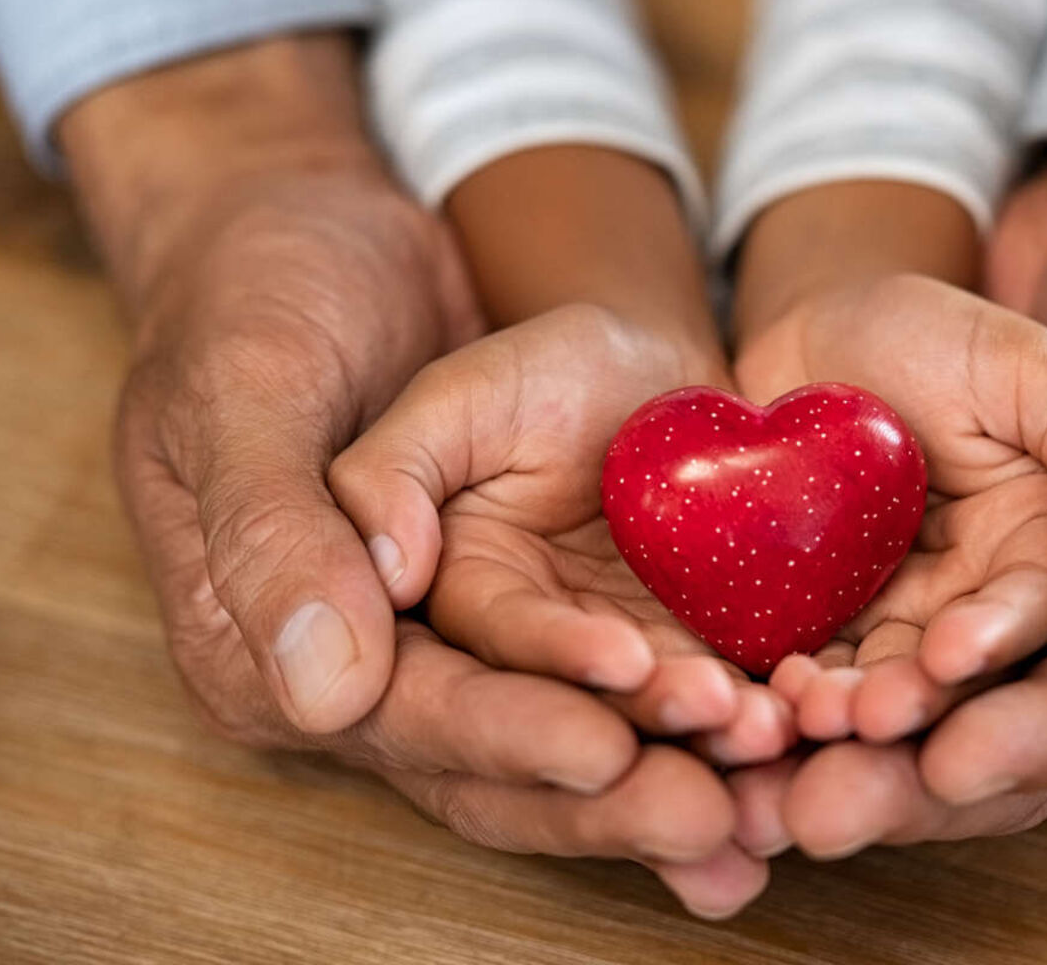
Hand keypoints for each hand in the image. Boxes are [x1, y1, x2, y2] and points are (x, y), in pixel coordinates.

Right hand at [72, 37, 751, 917]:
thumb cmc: (271, 297)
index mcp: (277, 637)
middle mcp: (381, 665)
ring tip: (775, 780)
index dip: (507, 734)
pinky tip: (791, 740)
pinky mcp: (555, 606)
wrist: (341, 236)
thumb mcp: (255, 384)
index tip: (603, 747)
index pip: (404, 712)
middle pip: (501, 763)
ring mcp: (476, 642)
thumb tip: (328, 683)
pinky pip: (637, 678)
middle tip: (717, 811)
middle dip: (613, 792)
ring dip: (677, 765)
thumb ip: (286, 526)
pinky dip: (708, 713)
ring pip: (582, 733)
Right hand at [328, 304, 799, 763]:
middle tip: (701, 798)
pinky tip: (799, 747)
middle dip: (623, 780)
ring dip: (699, 768)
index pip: (465, 680)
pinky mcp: (682, 681)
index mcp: (440, 614)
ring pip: (639, 756)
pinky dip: (750, 751)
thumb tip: (389, 571)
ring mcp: (605, 687)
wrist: (658, 379)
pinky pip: (710, 735)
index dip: (525, 703)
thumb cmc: (547, 373)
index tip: (617, 671)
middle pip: (549, 755)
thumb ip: (395, 471)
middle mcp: (514, 674)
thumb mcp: (461, 394)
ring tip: (766, 742)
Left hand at [733, 275, 1046, 743]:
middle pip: (957, 674)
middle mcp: (979, 602)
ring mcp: (898, 622)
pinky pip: (810, 669)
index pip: (1038, 610)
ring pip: (880, 684)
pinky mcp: (825, 627)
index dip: (999, 640)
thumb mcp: (1023, 365)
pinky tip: (759, 699)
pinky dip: (786, 693)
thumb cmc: (929, 334)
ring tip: (807, 715)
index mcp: (1045, 549)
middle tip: (866, 718)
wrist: (812, 339)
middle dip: (915, 703)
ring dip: (847, 714)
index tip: (951, 657)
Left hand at [737, 145, 1046, 858]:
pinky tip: (744, 714)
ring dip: (851, 752)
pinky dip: (813, 692)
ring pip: (941, 718)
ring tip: (764, 773)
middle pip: (1025, 737)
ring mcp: (1034, 630)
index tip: (949, 759)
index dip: (1037, 732)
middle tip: (823, 808)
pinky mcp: (948, 598)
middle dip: (918, 777)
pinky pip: (878, 660)